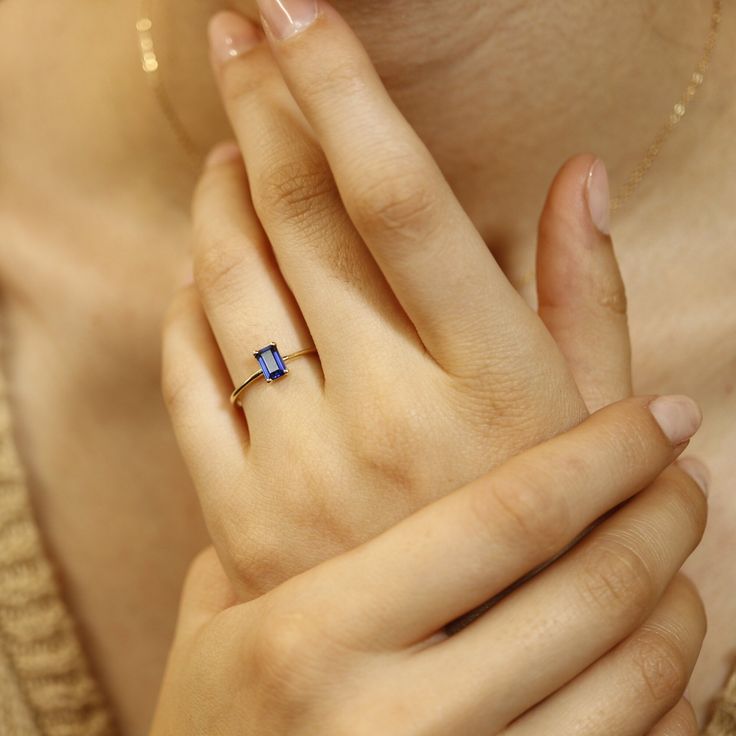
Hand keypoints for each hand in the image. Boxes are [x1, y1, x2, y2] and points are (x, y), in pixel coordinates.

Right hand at [151, 396, 706, 734]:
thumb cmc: (211, 719)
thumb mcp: (219, 611)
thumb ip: (288, 522)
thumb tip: (372, 424)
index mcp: (315, 633)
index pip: (505, 516)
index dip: (603, 454)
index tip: (661, 414)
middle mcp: (390, 718)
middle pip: (588, 590)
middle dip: (663, 516)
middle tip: (687, 471)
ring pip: (630, 679)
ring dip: (679, 599)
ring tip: (678, 549)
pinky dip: (672, 691)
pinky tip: (665, 644)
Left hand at [162, 2, 632, 598]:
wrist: (461, 676)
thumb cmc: (541, 532)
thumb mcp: (586, 420)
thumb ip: (585, 296)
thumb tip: (582, 177)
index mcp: (490, 381)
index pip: (400, 198)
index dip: (340, 91)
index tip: (297, 11)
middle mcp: (391, 416)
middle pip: (300, 217)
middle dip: (260, 106)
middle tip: (239, 37)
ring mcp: (305, 470)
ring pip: (229, 285)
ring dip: (218, 196)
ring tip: (229, 146)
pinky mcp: (245, 516)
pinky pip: (189, 376)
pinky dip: (186, 302)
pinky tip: (204, 262)